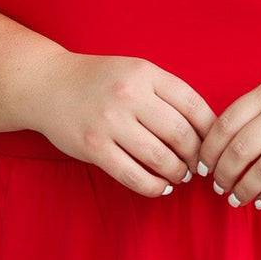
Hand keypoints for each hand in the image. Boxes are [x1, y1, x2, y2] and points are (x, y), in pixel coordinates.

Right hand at [32, 53, 216, 196]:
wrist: (47, 84)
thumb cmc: (100, 81)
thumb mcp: (136, 72)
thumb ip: (167, 94)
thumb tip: (206, 133)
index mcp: (145, 73)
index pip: (194, 106)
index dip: (211, 131)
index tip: (213, 145)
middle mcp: (129, 95)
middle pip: (181, 135)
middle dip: (195, 157)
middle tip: (197, 166)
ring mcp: (109, 121)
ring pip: (160, 158)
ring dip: (177, 173)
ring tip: (179, 176)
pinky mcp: (93, 147)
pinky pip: (133, 176)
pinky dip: (154, 187)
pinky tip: (161, 187)